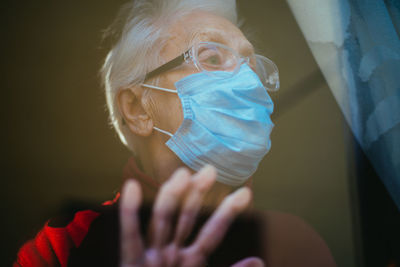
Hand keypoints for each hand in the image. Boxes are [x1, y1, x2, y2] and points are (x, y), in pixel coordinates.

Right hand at [120, 165, 263, 266]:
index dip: (228, 213)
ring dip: (171, 196)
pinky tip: (132, 187)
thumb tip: (259, 260)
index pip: (213, 231)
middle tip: (210, 170)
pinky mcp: (130, 263)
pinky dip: (130, 213)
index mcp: (193, 260)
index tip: (245, 193)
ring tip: (182, 174)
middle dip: (198, 194)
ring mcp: (152, 256)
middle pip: (187, 218)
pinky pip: (130, 237)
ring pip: (163, 220)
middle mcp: (172, 252)